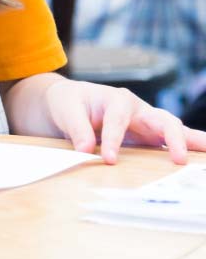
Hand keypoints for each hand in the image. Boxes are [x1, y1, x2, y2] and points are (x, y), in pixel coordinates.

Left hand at [43, 77, 205, 163]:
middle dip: (173, 138)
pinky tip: (201, 160)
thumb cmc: (70, 102)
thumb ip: (76, 127)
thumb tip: (85, 150)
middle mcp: (138, 110)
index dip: (114, 140)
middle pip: (162, 120)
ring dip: (192, 142)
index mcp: (117, 99)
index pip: (118, 120)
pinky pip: (171, 143)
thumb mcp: (66, 109)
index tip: (108, 159)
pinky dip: (188, 148)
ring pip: (175, 130)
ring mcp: (148, 124)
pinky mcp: (150, 138)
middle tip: (179, 159)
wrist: (71, 103)